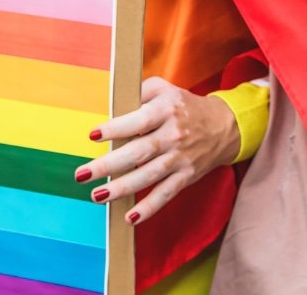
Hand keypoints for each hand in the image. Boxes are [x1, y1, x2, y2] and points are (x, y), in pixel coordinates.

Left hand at [79, 77, 239, 224]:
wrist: (224, 125)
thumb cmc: (185, 106)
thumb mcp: (165, 89)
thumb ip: (139, 92)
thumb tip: (111, 104)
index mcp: (167, 109)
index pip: (140, 121)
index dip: (117, 129)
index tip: (94, 135)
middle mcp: (174, 134)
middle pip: (139, 152)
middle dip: (109, 165)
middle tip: (82, 174)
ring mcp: (181, 157)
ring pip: (148, 176)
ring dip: (121, 188)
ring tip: (96, 195)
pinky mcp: (186, 176)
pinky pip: (166, 194)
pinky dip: (149, 207)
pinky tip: (130, 217)